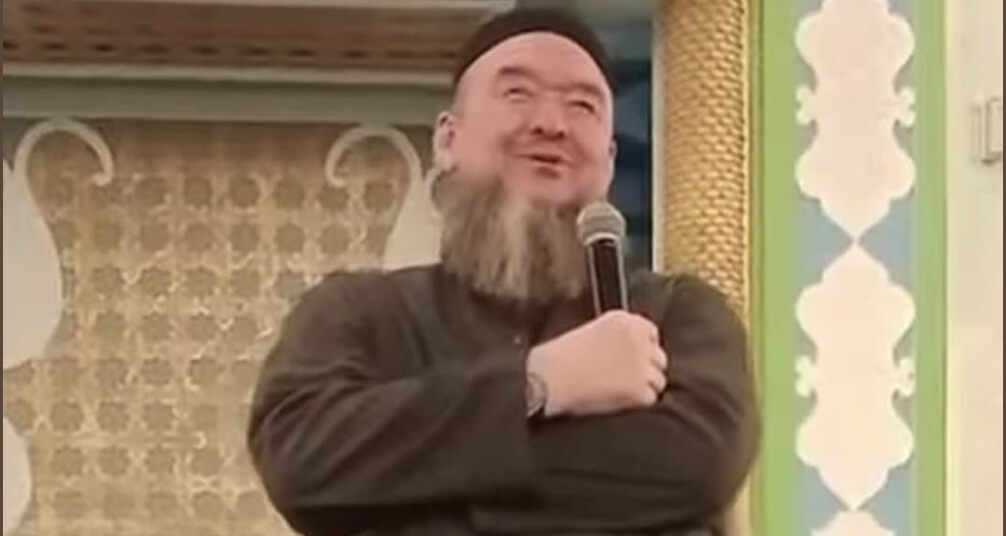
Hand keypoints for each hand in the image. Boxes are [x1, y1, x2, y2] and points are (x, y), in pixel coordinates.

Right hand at [526, 311, 667, 416]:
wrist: (548, 379)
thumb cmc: (559, 358)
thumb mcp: (590, 332)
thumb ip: (616, 337)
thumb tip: (631, 351)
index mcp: (624, 320)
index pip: (651, 333)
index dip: (643, 348)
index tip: (633, 358)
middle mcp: (637, 339)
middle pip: (659, 358)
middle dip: (646, 368)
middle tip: (625, 378)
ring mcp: (641, 366)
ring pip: (658, 380)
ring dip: (643, 387)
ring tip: (619, 391)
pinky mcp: (639, 391)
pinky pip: (650, 399)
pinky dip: (637, 403)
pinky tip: (617, 400)